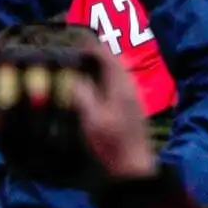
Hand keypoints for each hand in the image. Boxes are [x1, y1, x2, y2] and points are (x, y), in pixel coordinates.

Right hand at [70, 46, 155, 180]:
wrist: (132, 167)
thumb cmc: (111, 143)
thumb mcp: (92, 119)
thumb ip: (83, 94)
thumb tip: (74, 76)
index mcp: (121, 87)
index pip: (109, 58)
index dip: (94, 47)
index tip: (78, 39)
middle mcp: (130, 88)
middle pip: (116, 63)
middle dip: (99, 53)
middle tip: (80, 48)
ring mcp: (133, 98)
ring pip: (119, 73)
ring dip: (104, 65)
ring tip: (85, 62)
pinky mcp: (132, 108)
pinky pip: (119, 83)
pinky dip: (107, 77)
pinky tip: (97, 84)